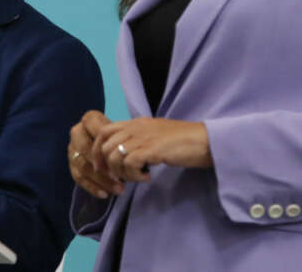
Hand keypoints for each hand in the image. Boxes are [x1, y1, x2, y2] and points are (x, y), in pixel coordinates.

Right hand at [68, 110, 126, 198]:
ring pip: (83, 166)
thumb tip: (129, 156)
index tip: (120, 158)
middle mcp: (77, 133)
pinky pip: (78, 178)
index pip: (95, 131)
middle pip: (86, 149)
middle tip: (119, 178)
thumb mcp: (120, 132)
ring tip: (118, 189)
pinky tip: (105, 194)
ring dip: (101, 180)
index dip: (107, 145)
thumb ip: (120, 139)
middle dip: (103, 166)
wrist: (108, 142)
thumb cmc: (117, 136)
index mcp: (89, 120)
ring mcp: (72, 149)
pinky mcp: (72, 164)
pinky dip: (92, 187)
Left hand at [92, 118, 211, 182]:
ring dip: (122, 173)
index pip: (103, 131)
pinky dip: (135, 175)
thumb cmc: (183, 141)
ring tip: (138, 177)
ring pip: (115, 156)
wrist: (204, 141)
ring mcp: (143, 137)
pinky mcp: (151, 149)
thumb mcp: (155, 134)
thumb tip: (125, 155)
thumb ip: (139, 140)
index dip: (97, 150)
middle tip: (120, 179)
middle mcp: (136, 127)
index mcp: (135, 123)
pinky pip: (129, 164)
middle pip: (105, 146)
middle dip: (107, 167)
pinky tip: (148, 176)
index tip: (102, 167)